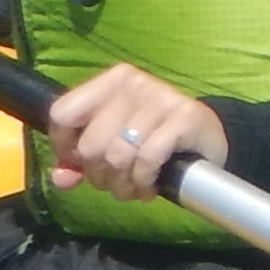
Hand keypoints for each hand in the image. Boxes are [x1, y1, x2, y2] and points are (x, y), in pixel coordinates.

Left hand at [44, 64, 228, 201]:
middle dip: (99, 175)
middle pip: (90, 144)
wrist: (208, 138)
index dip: (64, 147)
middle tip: (115, 182)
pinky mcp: (185, 117)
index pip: (62, 113)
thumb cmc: (152, 138)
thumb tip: (60, 179)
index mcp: (110, 81)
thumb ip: (80, 159)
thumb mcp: (112, 142)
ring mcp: (161, 97)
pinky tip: (150, 186)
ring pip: (117, 156)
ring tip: (133, 188)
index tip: (81, 164)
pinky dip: (144, 181)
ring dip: (122, 185)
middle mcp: (134, 83)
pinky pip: (147, 159)